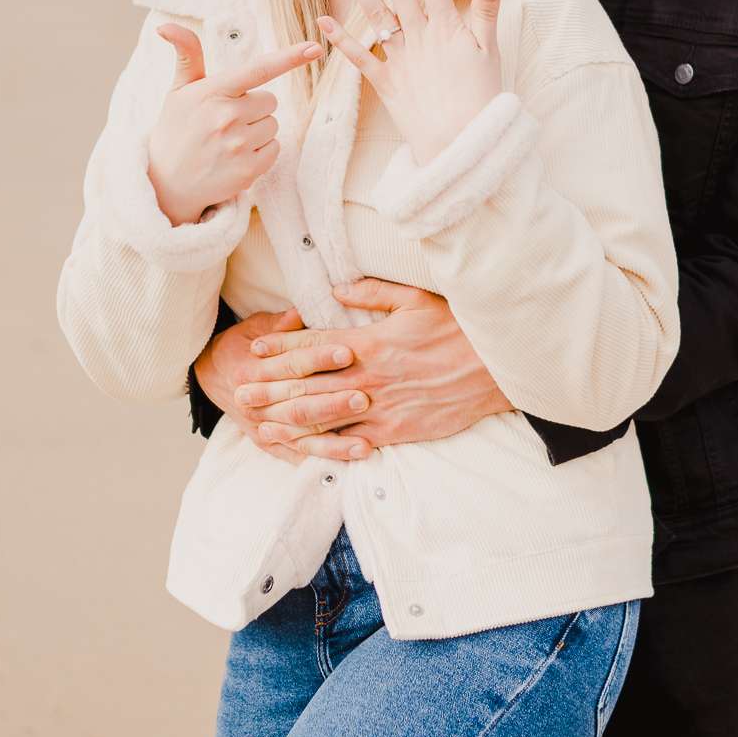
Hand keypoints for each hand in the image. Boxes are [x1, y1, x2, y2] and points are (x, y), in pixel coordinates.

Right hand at [147, 27, 320, 225]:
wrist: (166, 182)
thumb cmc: (176, 128)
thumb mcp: (179, 90)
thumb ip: (187, 55)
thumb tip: (165, 24)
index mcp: (212, 91)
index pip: (258, 69)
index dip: (289, 57)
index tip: (314, 47)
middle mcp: (226, 117)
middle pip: (271, 101)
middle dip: (255, 108)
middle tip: (226, 121)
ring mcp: (238, 145)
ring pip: (273, 125)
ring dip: (258, 130)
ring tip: (229, 140)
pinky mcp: (247, 171)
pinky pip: (275, 149)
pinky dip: (261, 152)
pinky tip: (236, 156)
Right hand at [192, 308, 350, 466]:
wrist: (213, 375)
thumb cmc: (243, 344)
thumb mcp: (255, 326)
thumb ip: (280, 324)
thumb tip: (300, 315)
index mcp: (252, 370)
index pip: (291, 364)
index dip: (319, 358)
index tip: (348, 352)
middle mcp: (254, 402)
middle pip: (298, 403)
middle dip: (333, 402)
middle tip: (364, 398)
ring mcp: (261, 426)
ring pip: (300, 435)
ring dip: (333, 442)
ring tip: (364, 443)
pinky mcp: (268, 445)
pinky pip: (297, 455)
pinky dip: (320, 459)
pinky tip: (346, 462)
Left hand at [236, 279, 513, 460]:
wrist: (497, 370)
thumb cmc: (458, 330)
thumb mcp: (417, 299)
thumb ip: (374, 293)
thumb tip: (338, 287)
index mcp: (371, 341)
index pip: (315, 344)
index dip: (281, 347)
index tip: (254, 350)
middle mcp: (369, 376)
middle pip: (308, 383)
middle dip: (271, 387)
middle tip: (240, 392)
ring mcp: (380, 407)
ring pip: (323, 416)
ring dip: (287, 419)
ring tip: (259, 423)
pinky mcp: (395, 431)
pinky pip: (351, 440)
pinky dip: (324, 445)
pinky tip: (303, 449)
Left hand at [318, 0, 501, 164]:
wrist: (462, 143)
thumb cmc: (481, 99)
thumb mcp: (491, 54)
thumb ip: (487, 14)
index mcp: (448, 28)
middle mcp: (420, 37)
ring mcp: (400, 59)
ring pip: (377, 15)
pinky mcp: (385, 83)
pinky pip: (360, 57)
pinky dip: (342, 39)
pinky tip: (324, 20)